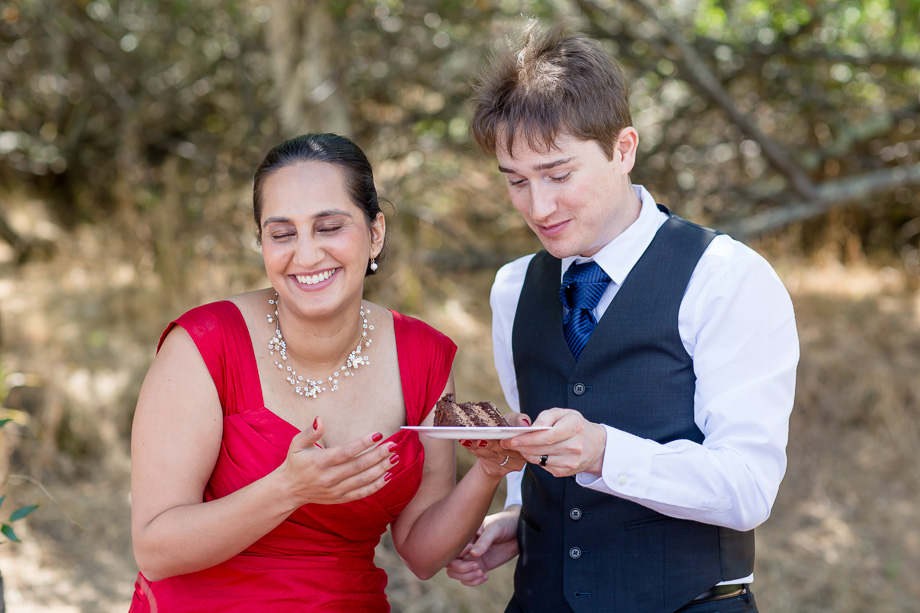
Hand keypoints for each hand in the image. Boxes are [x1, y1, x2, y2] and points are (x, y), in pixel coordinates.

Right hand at [278, 417, 396, 505]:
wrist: (289, 490)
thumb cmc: (296, 462)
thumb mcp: (297, 444)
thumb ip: (310, 432)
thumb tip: (319, 419)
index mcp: (320, 462)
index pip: (346, 452)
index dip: (363, 443)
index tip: (378, 434)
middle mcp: (329, 477)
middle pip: (358, 466)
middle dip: (378, 455)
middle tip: (393, 445)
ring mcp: (336, 490)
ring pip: (363, 480)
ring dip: (381, 469)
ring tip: (395, 458)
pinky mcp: (340, 498)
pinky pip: (362, 493)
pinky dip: (376, 486)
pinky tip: (388, 475)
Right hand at [446, 506, 519, 585]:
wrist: (519, 531)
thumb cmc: (504, 523)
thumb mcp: (494, 528)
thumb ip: (484, 541)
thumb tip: (473, 555)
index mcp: (464, 535)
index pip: (450, 549)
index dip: (457, 554)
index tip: (471, 550)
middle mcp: (465, 547)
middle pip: (450, 564)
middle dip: (461, 568)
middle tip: (477, 566)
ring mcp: (471, 558)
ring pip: (456, 573)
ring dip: (466, 576)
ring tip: (481, 572)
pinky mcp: (480, 566)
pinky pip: (468, 578)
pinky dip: (474, 581)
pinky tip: (486, 576)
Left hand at [458, 412, 528, 477]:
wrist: (499, 444)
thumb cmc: (507, 427)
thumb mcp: (513, 420)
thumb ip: (518, 419)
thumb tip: (523, 423)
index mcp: (528, 443)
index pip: (519, 443)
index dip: (510, 441)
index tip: (500, 436)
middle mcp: (521, 457)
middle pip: (503, 450)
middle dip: (490, 443)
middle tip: (480, 438)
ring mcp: (509, 465)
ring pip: (492, 455)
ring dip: (478, 447)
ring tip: (468, 439)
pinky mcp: (498, 469)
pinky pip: (484, 458)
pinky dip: (473, 449)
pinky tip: (465, 442)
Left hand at [501, 408, 606, 476]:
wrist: (595, 445)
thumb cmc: (575, 425)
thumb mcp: (563, 413)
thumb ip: (546, 417)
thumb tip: (531, 428)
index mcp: (574, 427)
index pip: (547, 436)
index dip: (527, 438)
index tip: (512, 438)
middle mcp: (575, 446)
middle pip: (541, 449)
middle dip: (521, 446)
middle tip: (507, 443)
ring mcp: (571, 462)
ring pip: (540, 460)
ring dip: (525, 453)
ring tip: (518, 446)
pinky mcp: (566, 472)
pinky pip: (544, 466)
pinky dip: (535, 459)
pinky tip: (532, 452)